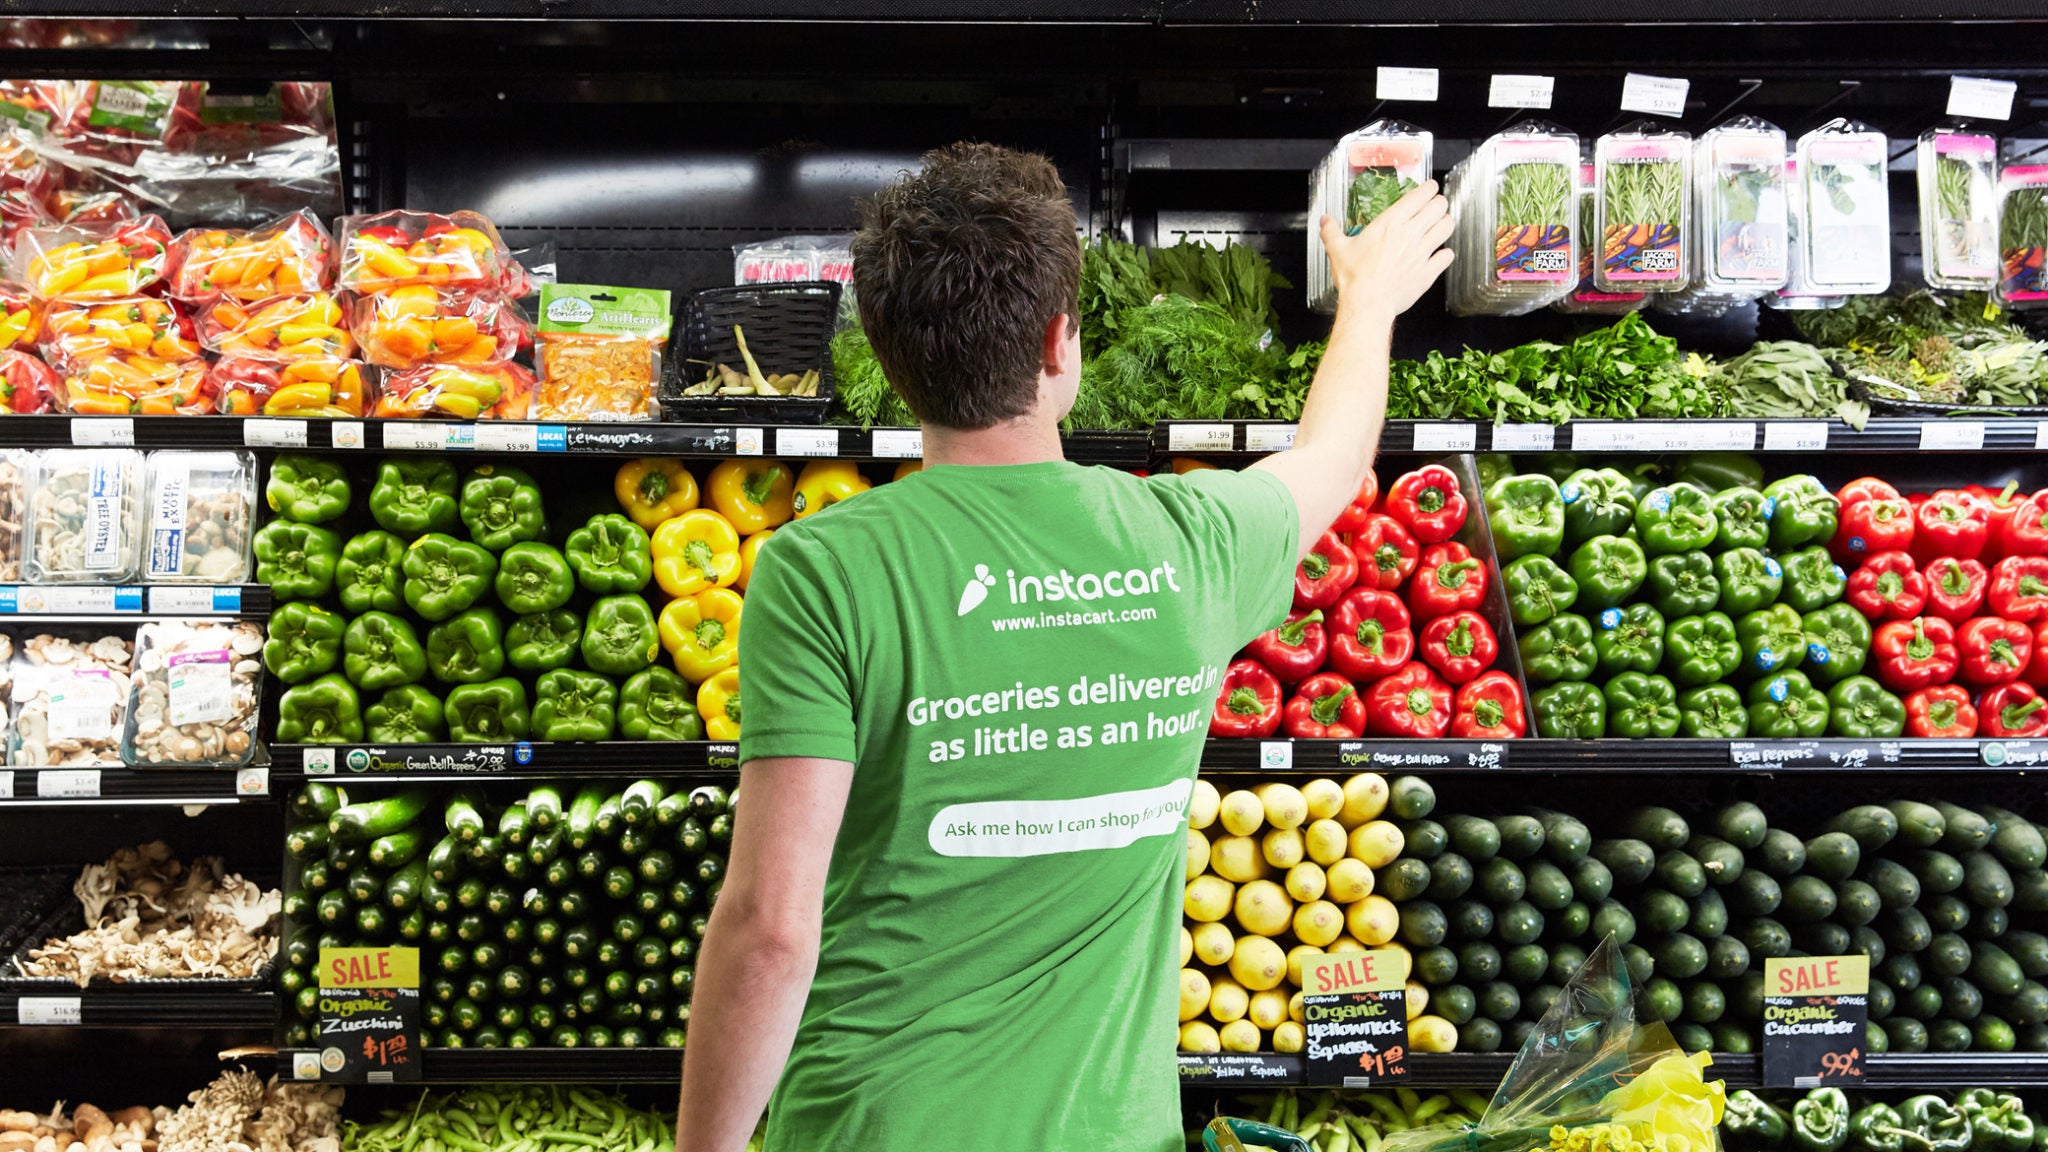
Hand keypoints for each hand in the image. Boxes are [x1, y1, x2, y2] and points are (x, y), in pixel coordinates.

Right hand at [1321, 179, 1453, 324]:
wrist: (1367, 304)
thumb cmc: (1355, 278)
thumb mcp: (1337, 250)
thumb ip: (1331, 231)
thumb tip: (1325, 221)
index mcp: (1390, 223)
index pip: (1419, 196)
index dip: (1429, 189)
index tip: (1430, 188)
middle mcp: (1410, 234)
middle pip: (1438, 207)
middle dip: (1440, 203)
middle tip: (1437, 205)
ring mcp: (1422, 253)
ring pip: (1446, 228)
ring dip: (1446, 223)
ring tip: (1442, 224)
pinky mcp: (1428, 272)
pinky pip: (1447, 256)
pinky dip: (1445, 253)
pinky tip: (1440, 254)